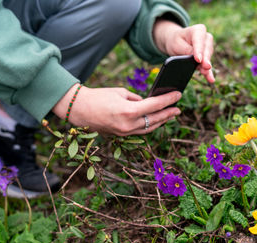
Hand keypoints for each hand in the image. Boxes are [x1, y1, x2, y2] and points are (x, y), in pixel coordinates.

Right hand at [52, 84, 181, 135]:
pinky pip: (140, 131)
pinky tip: (156, 120)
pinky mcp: (121, 136)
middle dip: (168, 113)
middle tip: (178, 108)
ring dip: (161, 121)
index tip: (178, 94)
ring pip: (149, 128)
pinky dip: (150, 125)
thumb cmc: (98, 96)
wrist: (78, 109)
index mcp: (128, 111)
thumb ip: (137, 99)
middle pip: (155, 119)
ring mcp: (124, 133)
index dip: (169, 100)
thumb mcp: (121, 93)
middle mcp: (128, 125)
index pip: (155, 105)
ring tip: (170, 115)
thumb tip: (149, 103)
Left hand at [153, 20, 214, 82]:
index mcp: (198, 30)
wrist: (176, 42)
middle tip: (206, 67)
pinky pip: (207, 65)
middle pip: (206, 50)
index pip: (199, 41)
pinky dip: (208, 73)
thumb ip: (187, 50)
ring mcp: (208, 47)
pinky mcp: (207, 57)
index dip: (199, 51)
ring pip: (208, 58)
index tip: (198, 59)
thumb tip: (197, 60)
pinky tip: (210, 79)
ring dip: (206, 67)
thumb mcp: (177, 44)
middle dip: (205, 60)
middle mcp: (206, 37)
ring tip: (207, 75)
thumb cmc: (176, 41)